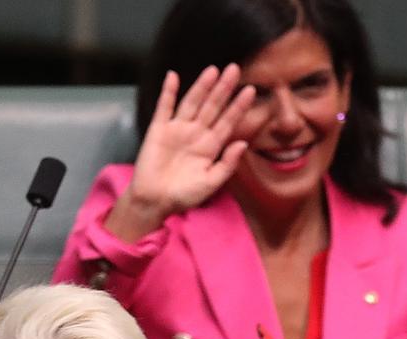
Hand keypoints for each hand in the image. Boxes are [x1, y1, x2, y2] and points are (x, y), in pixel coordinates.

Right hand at [107, 65, 256, 240]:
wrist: (155, 201)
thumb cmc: (184, 195)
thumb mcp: (211, 182)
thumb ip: (227, 164)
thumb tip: (243, 143)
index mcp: (211, 146)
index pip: (228, 121)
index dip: (238, 106)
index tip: (251, 91)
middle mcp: (196, 133)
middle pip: (212, 106)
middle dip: (223, 89)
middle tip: (235, 69)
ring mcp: (177, 129)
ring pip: (192, 102)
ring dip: (202, 86)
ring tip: (213, 70)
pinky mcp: (158, 130)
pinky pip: (164, 107)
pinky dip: (168, 92)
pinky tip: (173, 76)